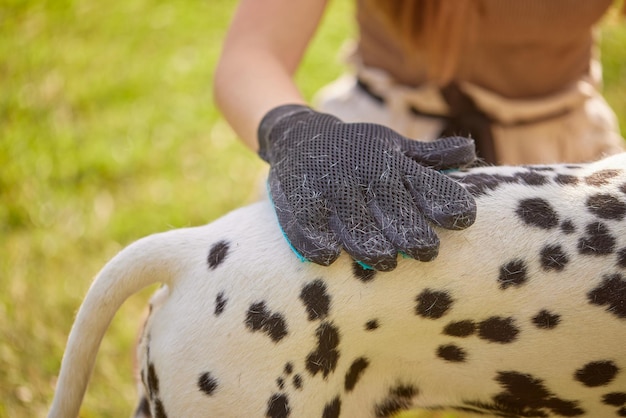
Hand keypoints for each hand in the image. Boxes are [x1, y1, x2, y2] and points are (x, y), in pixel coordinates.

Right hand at [258, 104, 476, 270]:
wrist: (298, 135)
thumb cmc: (357, 150)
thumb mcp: (394, 147)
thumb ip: (431, 157)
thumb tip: (471, 151)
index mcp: (392, 162)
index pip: (425, 184)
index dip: (444, 202)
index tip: (463, 219)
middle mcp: (363, 173)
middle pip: (391, 206)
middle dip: (410, 231)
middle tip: (426, 251)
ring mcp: (330, 187)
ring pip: (352, 220)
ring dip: (368, 242)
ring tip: (384, 261)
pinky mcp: (298, 199)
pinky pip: (307, 224)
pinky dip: (316, 240)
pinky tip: (328, 256)